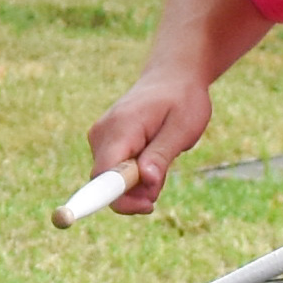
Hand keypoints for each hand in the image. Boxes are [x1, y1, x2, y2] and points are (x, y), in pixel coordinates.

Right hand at [83, 74, 217, 211]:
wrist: (173, 75)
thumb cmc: (182, 99)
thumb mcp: (182, 128)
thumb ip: (161, 155)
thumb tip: (145, 182)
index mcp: (122, 128)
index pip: (105, 174)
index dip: (117, 198)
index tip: (143, 207)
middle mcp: (102, 134)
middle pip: (105, 183)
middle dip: (135, 193)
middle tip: (162, 181)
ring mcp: (100, 138)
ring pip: (111, 181)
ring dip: (137, 184)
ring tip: (163, 159)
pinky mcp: (105, 143)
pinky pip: (114, 172)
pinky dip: (134, 176)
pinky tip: (152, 157)